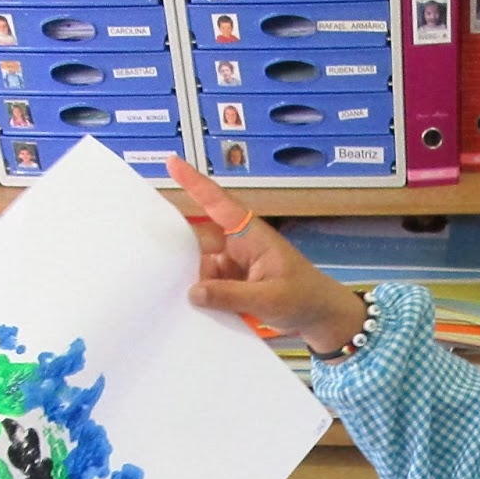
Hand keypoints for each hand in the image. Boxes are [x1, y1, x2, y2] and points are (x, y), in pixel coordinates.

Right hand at [168, 156, 370, 356]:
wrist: (320, 316)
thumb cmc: (303, 297)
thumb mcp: (269, 298)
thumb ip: (231, 296)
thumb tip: (194, 292)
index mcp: (250, 235)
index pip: (218, 203)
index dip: (194, 182)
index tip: (172, 162)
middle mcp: (238, 244)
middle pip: (200, 239)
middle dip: (181, 250)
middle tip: (159, 263)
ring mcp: (234, 264)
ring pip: (201, 266)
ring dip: (192, 280)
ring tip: (179, 297)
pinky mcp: (233, 283)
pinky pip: (208, 285)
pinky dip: (202, 295)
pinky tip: (193, 309)